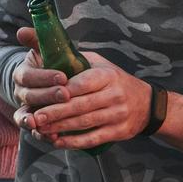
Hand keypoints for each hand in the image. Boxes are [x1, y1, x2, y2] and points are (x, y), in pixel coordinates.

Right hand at [10, 27, 68, 135]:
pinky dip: (42, 135)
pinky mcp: (34, 125)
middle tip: (65, 95)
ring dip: (37, 120)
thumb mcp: (45, 51)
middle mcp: (21, 93)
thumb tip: (21, 31)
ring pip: (26, 116)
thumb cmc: (52, 65)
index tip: (62, 76)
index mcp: (22, 74)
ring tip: (49, 122)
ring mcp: (26, 109)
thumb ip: (36, 40)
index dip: (44, 77)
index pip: (28, 75)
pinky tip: (55, 138)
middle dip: (47, 96)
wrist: (53, 84)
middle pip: (29, 96)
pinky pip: (34, 132)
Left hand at [28, 51, 152, 149]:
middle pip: (80, 106)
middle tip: (35, 116)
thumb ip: (71, 56)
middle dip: (56, 112)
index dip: (62, 91)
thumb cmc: (112, 80)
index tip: (43, 95)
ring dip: (60, 127)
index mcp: (107, 76)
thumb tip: (37, 40)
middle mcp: (114, 95)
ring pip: (84, 123)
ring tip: (40, 129)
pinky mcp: (119, 132)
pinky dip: (73, 142)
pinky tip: (57, 141)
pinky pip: (93, 138)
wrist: (147, 103)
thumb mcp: (97, 63)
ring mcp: (118, 115)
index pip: (82, 83)